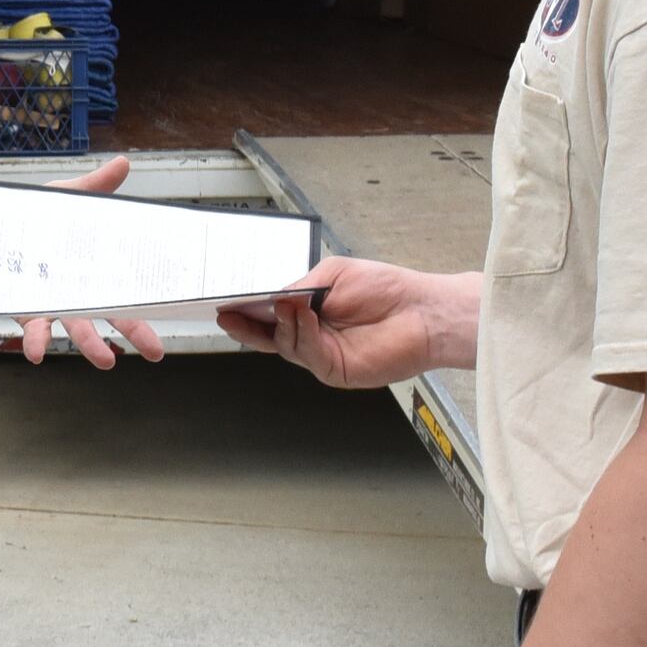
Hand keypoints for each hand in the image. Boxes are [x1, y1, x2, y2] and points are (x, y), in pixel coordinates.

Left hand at [16, 158, 167, 370]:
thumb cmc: (37, 214)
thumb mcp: (68, 197)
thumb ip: (95, 186)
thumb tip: (122, 163)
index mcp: (95, 273)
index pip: (127, 297)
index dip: (147, 315)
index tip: (166, 330)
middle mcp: (78, 294)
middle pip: (111, 319)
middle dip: (135, 334)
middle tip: (155, 351)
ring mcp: (52, 304)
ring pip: (76, 328)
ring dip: (90, 345)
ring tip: (105, 359)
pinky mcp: (25, 308)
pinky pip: (33, 329)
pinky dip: (37, 342)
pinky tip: (38, 353)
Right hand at [219, 258, 471, 389]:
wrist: (422, 311)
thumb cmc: (385, 289)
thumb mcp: (333, 276)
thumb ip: (301, 287)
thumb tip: (275, 296)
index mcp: (309, 312)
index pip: (270, 316)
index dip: (247, 312)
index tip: (224, 304)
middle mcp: (312, 336)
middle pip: (269, 337)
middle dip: (246, 327)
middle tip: (227, 314)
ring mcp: (323, 355)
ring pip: (287, 345)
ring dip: (282, 324)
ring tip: (283, 303)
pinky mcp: (336, 370)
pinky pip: (310, 353)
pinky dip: (303, 333)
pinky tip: (304, 315)